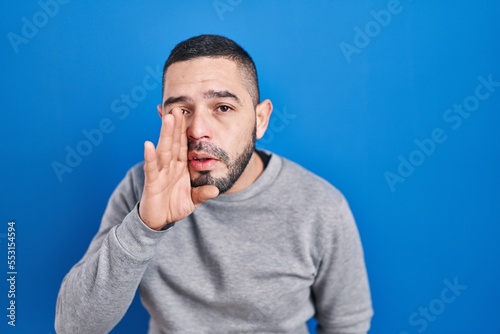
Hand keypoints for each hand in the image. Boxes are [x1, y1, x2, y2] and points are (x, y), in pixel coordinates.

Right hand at [139, 108, 218, 229]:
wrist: (158, 221)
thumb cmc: (174, 206)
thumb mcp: (193, 200)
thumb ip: (203, 194)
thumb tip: (216, 190)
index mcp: (180, 166)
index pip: (184, 145)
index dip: (185, 131)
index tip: (189, 114)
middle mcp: (169, 165)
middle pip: (174, 142)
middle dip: (176, 126)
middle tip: (179, 108)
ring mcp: (159, 172)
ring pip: (164, 150)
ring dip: (166, 134)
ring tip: (168, 118)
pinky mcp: (151, 182)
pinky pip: (151, 167)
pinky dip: (150, 156)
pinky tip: (148, 145)